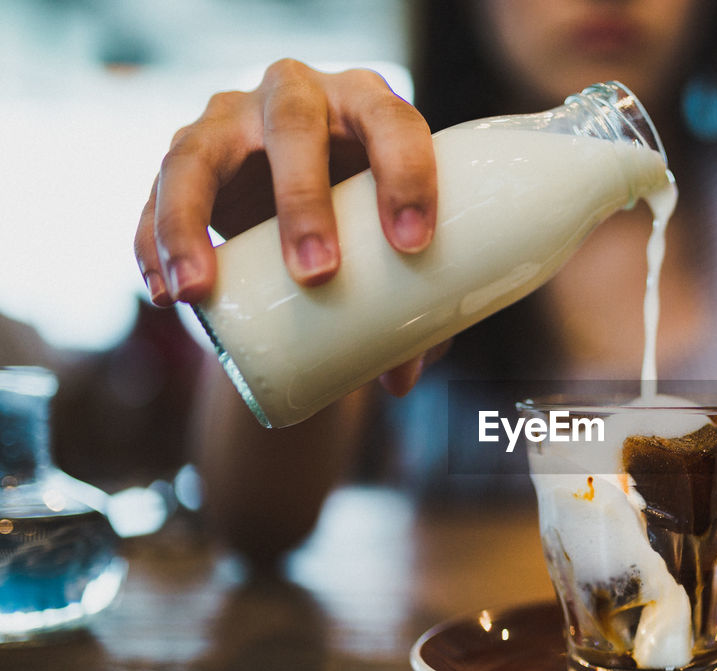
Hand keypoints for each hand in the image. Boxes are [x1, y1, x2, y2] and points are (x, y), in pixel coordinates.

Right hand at [134, 58, 436, 306]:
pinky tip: (163, 291)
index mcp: (368, 104)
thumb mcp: (396, 248)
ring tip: (199, 292)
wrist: (307, 194)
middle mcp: (296, 94)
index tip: (412, 245)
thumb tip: (400, 379)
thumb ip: (412, 307)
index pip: (393, 122)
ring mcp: (231, 117)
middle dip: (303, 200)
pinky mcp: (186, 153)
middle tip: (318, 273)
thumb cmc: (369, 217)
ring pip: (200, 152)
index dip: (407, 175)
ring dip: (192, 222)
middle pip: (294, 126)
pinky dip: (153, 242)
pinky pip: (156, 189)